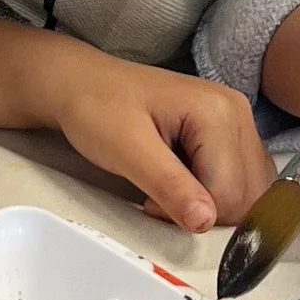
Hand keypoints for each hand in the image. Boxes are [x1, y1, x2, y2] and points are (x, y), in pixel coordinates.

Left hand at [0, 0, 273, 230]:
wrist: (52, 77)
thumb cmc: (81, 102)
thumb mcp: (120, 146)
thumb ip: (167, 185)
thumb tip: (208, 220)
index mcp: (219, 112)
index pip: (244, 193)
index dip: (212, 219)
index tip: (165, 222)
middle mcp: (233, 113)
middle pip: (247, 196)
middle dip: (207, 213)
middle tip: (151, 206)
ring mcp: (222, 124)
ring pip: (234, 195)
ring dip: (198, 208)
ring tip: (148, 195)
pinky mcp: (205, 135)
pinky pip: (217, 187)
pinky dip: (191, 199)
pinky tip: (156, 193)